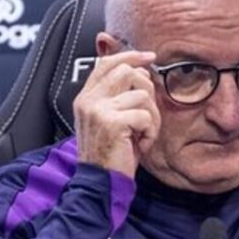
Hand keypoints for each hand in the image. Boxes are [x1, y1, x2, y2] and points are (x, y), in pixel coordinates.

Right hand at [72, 50, 161, 178]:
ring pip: (141, 93)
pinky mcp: (112, 122)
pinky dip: (150, 131)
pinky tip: (141, 144)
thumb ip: (116, 96)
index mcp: (86, 98)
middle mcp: (89, 100)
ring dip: (151, 115)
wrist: (100, 182)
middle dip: (147, 88)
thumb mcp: (109, 120)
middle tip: (149, 111)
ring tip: (144, 133)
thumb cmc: (110, 155)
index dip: (130, 55)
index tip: (149, 57)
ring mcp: (98, 109)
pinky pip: (145, 115)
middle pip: (127, 71)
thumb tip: (141, 72)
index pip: (107, 63)